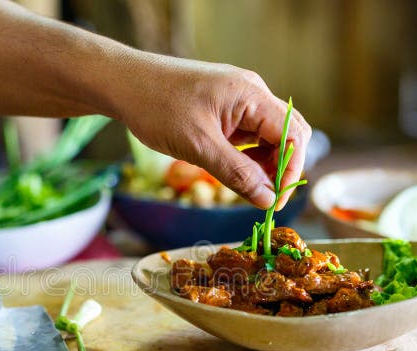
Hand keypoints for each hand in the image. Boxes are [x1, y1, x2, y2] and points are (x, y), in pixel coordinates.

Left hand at [116, 57, 311, 209]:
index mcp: (251, 94)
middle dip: (283, 168)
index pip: (293, 134)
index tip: (277, 201)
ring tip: (248, 190)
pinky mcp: (225, 110)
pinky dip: (248, 158)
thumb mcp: (198, 146)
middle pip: (288, 134)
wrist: (124, 84)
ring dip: (265, 165)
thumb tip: (268, 199)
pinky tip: (237, 174)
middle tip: (267, 199)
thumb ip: (236, 173)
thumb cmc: (157, 107)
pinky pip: (249, 136)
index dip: (291, 170)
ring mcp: (238, 101)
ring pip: (268, 138)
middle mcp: (251, 94)